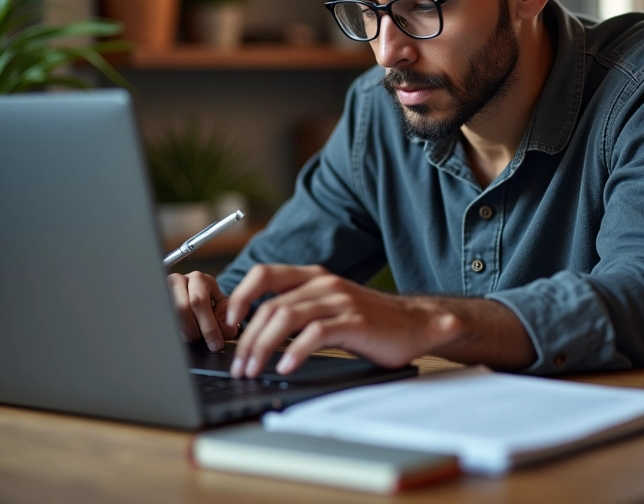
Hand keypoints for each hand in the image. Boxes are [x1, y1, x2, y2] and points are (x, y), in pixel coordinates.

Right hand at [167, 271, 239, 350]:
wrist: (191, 295)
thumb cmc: (208, 302)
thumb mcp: (220, 305)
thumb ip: (226, 317)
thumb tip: (226, 331)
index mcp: (198, 279)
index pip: (200, 301)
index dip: (209, 326)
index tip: (216, 344)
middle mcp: (178, 281)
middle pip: (182, 308)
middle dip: (193, 331)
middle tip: (200, 342)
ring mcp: (162, 291)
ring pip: (169, 315)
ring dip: (181, 332)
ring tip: (190, 339)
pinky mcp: (153, 302)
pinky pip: (160, 319)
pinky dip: (170, 332)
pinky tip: (179, 337)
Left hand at [225, 264, 462, 377]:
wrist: (416, 323)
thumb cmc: (369, 320)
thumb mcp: (329, 306)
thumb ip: (299, 308)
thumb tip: (256, 331)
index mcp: (313, 276)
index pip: (264, 274)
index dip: (240, 295)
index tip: (228, 323)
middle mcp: (323, 283)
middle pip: (269, 304)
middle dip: (247, 338)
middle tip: (239, 365)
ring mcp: (339, 300)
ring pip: (286, 316)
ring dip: (262, 346)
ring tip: (254, 370)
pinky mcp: (354, 321)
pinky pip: (315, 333)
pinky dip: (295, 352)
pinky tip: (286, 367)